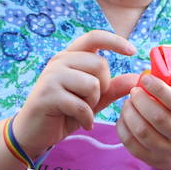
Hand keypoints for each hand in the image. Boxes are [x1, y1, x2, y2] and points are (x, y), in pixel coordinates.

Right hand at [14, 31, 138, 158]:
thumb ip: (112, 88)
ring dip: (93, 104)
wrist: (34, 133)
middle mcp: (59, 61)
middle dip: (103, 87)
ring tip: (81, 111)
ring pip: (93, 84)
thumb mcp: (92, 100)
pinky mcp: (48, 95)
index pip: (94, 37)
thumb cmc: (64, 113)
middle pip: (100, 65)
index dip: (115, 41)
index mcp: (69, 57)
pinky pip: (81, 105)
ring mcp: (51, 76)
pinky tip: (83, 123)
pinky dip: (87, 118)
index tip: (133, 51)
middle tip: (90, 101)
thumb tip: (135, 78)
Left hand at [116, 63, 170, 169]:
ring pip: (144, 133)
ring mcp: (168, 151)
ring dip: (130, 114)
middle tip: (134, 91)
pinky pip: (132, 145)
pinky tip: (124, 117)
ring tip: (128, 103)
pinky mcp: (153, 160)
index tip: (146, 78)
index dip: (160, 89)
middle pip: (159, 118)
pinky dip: (124, 129)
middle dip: (141, 101)